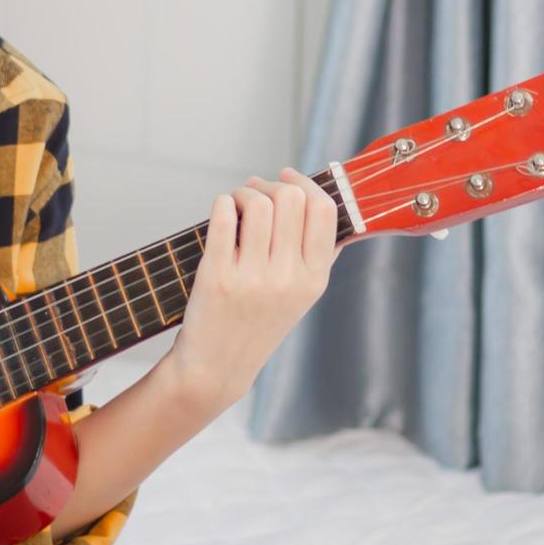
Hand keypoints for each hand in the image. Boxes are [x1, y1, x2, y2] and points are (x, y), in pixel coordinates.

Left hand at [157, 165, 341, 409]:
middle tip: (256, 192)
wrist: (216, 367)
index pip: (324, 211)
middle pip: (291, 199)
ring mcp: (252, 278)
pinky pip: (224, 217)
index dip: (306, 183)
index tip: (287, 177)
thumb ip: (318, 256)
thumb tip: (326, 206)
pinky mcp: (217, 276)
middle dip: (270, 185)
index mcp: (314, 279)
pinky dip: (223, 204)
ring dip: (244, 192)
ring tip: (238, 203)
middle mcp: (287, 278)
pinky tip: (223, 212)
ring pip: (258, 204)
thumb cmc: (257, 325)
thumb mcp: (301, 297)